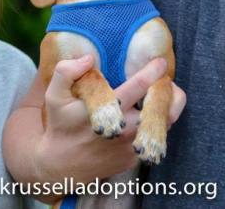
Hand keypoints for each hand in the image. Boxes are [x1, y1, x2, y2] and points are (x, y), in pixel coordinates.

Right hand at [33, 55, 185, 184]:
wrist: (61, 166)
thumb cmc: (60, 126)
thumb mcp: (54, 96)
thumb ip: (67, 72)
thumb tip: (89, 58)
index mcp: (111, 110)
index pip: (140, 86)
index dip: (154, 71)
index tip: (160, 61)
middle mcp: (126, 128)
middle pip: (163, 107)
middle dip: (169, 89)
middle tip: (166, 79)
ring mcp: (132, 146)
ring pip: (165, 123)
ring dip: (165, 107)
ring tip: (158, 95)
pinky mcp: (134, 158)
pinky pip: (153, 139)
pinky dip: (154, 124)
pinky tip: (145, 116)